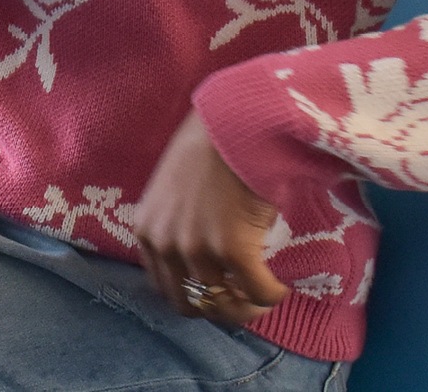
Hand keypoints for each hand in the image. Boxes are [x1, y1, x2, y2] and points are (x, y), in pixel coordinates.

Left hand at [130, 109, 288, 324]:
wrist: (235, 119)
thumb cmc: (209, 143)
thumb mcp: (173, 188)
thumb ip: (177, 222)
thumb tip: (202, 253)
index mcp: (146, 230)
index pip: (164, 287)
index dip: (195, 297)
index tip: (219, 292)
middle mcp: (165, 244)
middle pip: (190, 304)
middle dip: (219, 309)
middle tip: (244, 299)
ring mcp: (197, 248)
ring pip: (225, 305)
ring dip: (249, 307)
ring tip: (266, 294)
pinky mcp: (233, 248)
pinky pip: (257, 291)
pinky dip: (271, 295)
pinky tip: (281, 287)